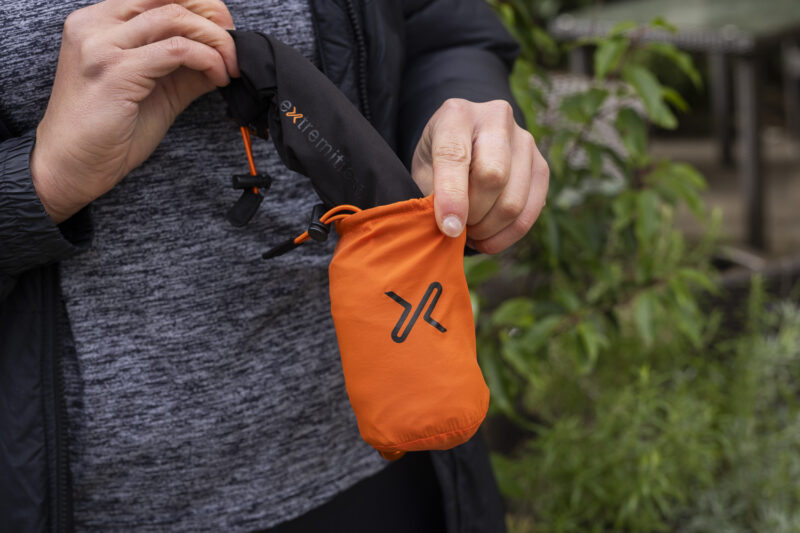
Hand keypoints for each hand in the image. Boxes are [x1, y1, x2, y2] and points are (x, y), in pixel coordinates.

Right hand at [31, 0, 238, 222]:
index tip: (226, 29)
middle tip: (235, 48)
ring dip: (215, 41)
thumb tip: (225, 55)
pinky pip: (176, 51)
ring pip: (176, 18)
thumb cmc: (110, 132)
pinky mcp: (115, 70)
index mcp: (101, 22)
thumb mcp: (157, 90)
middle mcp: (96, 24)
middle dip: (213, 20)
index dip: (201, 6)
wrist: (72, 166)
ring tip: (230, 66)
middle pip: (170, 0)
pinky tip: (218, 78)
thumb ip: (185, 68)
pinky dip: (206, 60)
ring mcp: (102, 45)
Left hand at [411, 98, 548, 253]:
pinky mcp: (541, 165)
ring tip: (471, 231)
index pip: (455, 156)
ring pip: (513, 200)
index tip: (449, 228)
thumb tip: (453, 228)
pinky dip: (507, 234)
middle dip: (473, 214)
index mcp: (457, 114)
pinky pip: (531, 212)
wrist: (464, 144)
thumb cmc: (436, 161)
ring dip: (489, 228)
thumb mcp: (422, 171)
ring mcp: (524, 140)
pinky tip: (489, 237)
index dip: (451, 197)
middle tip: (458, 227)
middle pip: (493, 176)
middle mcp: (496, 118)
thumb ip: (433, 194)